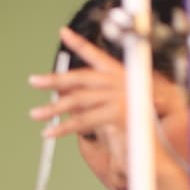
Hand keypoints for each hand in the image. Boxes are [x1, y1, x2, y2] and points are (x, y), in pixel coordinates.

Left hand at [28, 26, 189, 189]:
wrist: (157, 157)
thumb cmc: (138, 136)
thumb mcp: (117, 113)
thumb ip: (98, 101)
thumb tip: (70, 96)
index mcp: (123, 77)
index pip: (98, 56)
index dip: (80, 43)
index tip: (63, 32)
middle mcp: (122, 82)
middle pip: (81, 77)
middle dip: (55, 79)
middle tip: (32, 81)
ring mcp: (121, 96)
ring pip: (78, 100)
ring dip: (53, 109)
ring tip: (34, 115)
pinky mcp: (118, 113)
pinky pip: (84, 120)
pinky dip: (64, 127)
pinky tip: (48, 133)